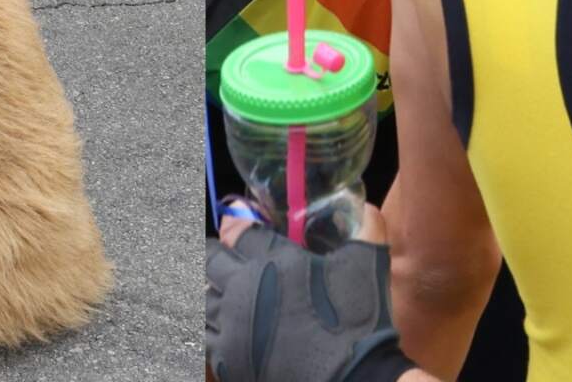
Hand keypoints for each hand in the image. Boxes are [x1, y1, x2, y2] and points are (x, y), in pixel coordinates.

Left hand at [207, 214, 413, 381]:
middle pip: (210, 262)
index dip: (235, 225)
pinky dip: (210, 326)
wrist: (354, 380)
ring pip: (202, 300)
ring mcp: (232, 329)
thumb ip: (365, 227)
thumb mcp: (368, 263)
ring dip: (209, 290)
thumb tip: (364, 206)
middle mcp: (243, 291)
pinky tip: (222, 326)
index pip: (237, 232)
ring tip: (220, 291)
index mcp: (274, 262)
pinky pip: (205, 336)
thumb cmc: (359, 319)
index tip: (235, 227)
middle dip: (215, 254)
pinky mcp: (229, 361)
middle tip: (222, 254)